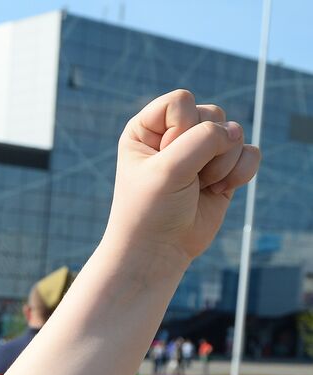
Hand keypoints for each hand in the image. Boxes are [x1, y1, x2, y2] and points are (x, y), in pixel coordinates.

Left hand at [103, 90, 259, 265]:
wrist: (158, 251)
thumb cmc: (150, 209)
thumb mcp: (168, 169)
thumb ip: (203, 139)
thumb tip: (236, 132)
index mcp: (148, 128)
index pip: (182, 101)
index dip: (180, 129)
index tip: (163, 160)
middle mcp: (174, 134)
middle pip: (212, 114)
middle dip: (203, 150)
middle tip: (181, 178)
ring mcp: (201, 151)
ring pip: (234, 133)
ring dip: (221, 164)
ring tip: (198, 187)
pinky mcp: (223, 168)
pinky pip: (250, 153)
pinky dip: (240, 173)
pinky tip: (217, 191)